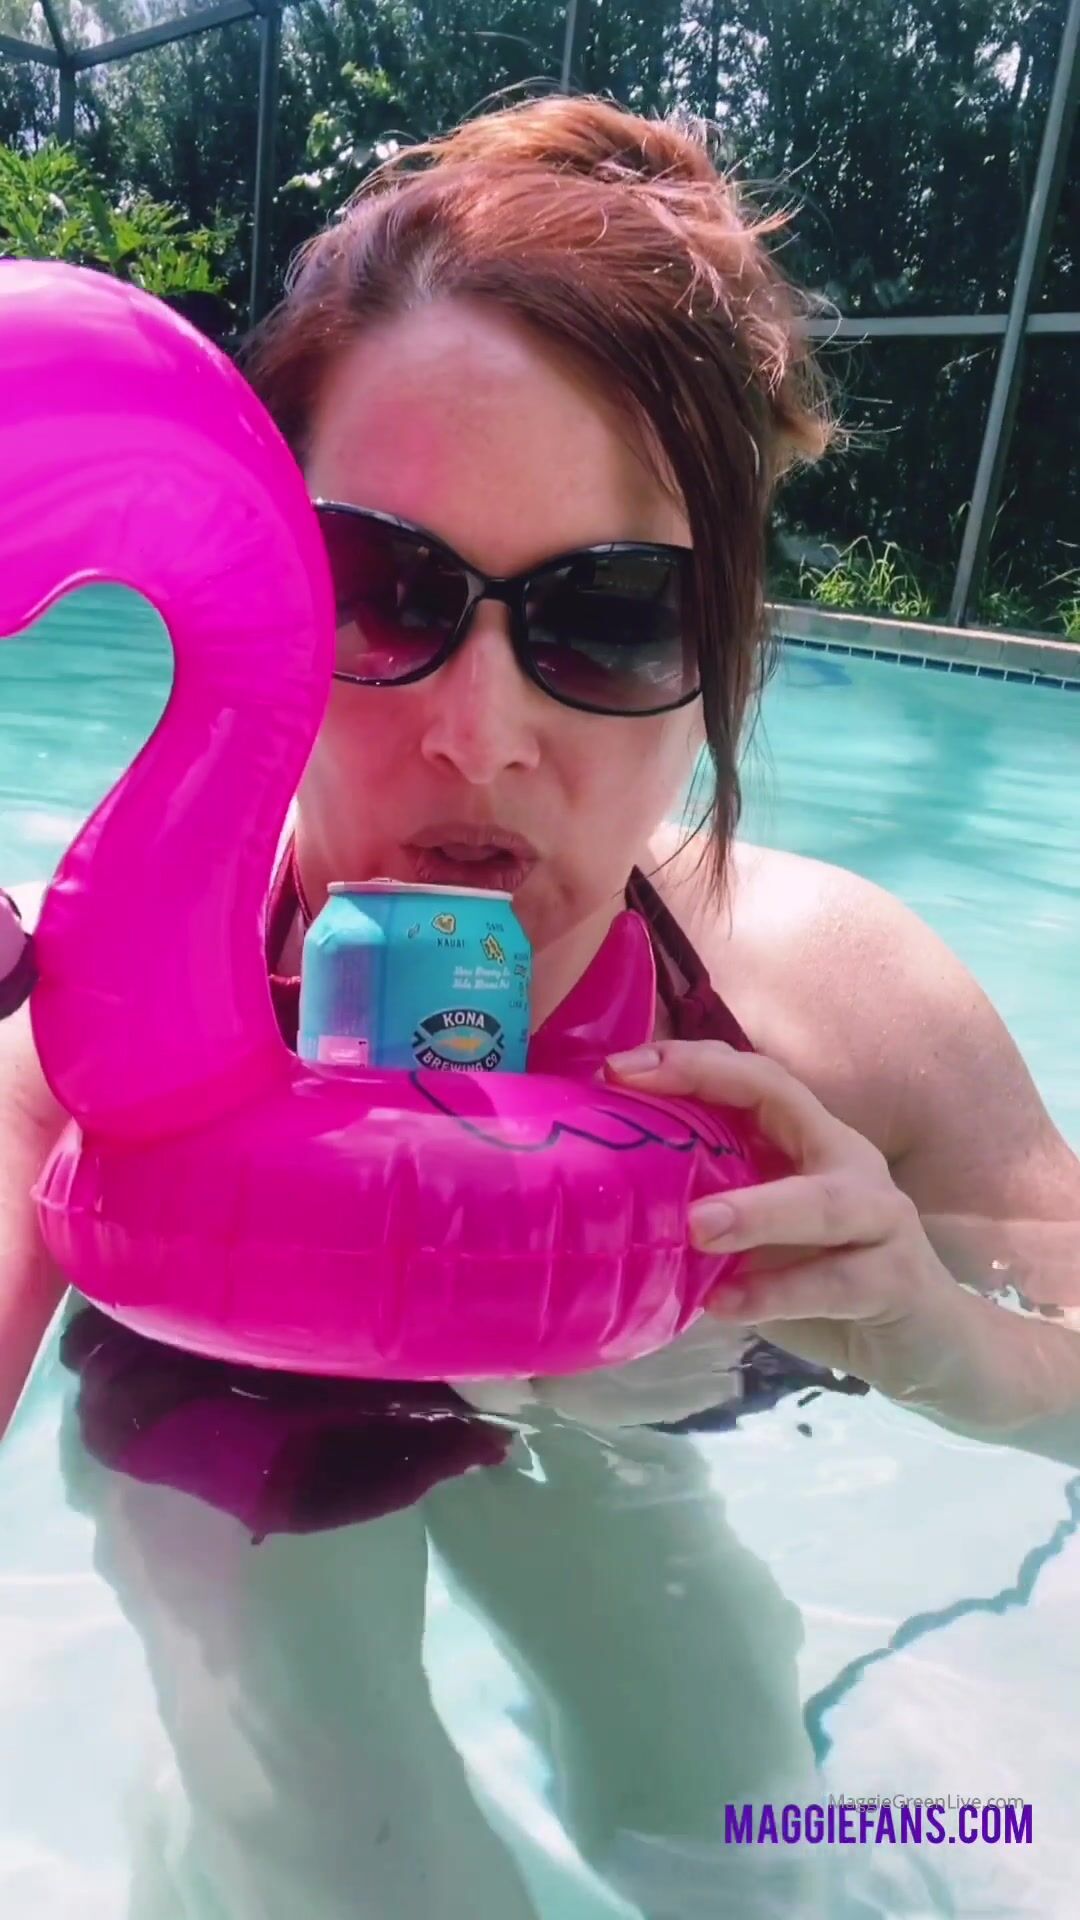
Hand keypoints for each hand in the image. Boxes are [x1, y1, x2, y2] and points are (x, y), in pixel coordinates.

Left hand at [604, 1039, 969, 1407]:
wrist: (931, 1350)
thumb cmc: (829, 1287)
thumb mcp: (762, 1243)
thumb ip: (711, 1214)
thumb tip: (613, 1209)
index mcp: (812, 1140)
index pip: (753, 1077)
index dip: (690, 1063)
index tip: (617, 1069)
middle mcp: (849, 1163)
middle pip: (786, 1104)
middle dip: (711, 1091)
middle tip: (635, 1108)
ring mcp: (882, 1218)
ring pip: (822, 1202)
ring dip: (757, 1211)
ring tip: (697, 1228)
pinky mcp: (899, 1280)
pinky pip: (835, 1282)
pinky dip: (777, 1292)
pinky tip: (724, 1303)